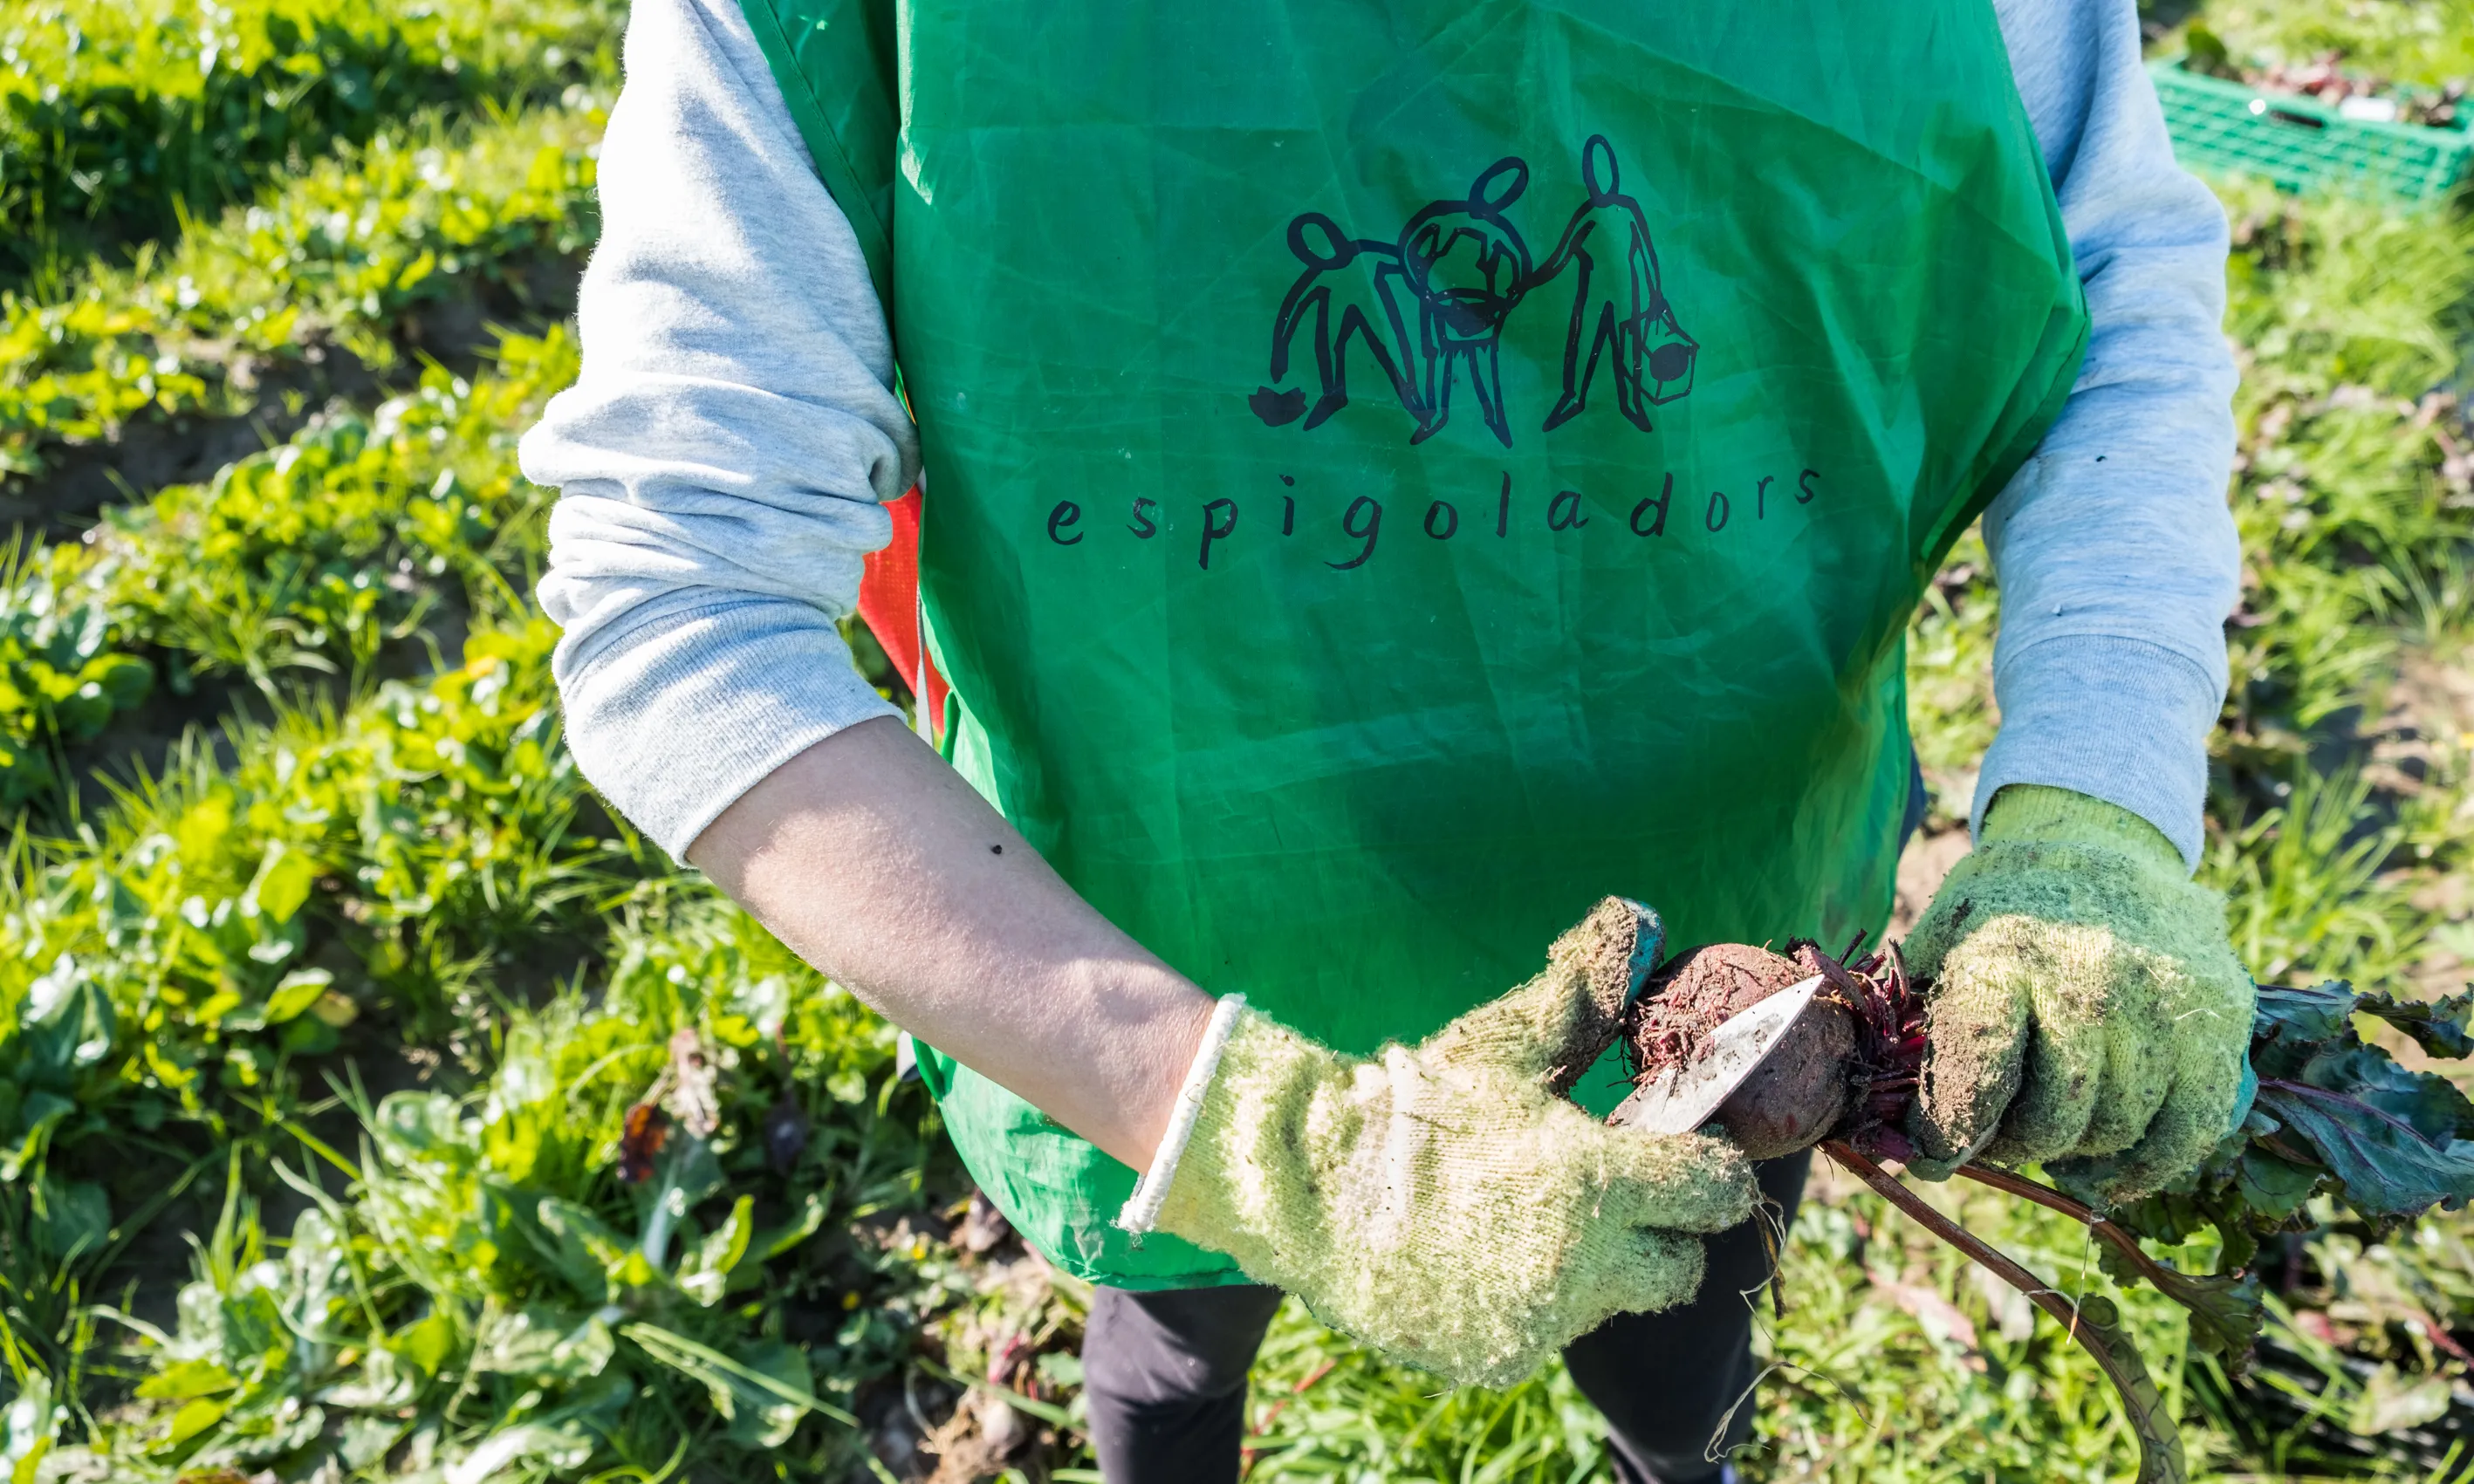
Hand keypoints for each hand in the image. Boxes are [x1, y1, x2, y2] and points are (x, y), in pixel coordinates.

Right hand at [1152, 899, 1755, 1388]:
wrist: (1309, 1185)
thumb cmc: (1414, 1105)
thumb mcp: (1499, 1044)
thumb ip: (1580, 991)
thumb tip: (1637, 916)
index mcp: (1595, 1178)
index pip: (1714, 1194)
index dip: (1710, 1174)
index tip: (1687, 1159)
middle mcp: (1582, 1263)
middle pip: (1681, 1270)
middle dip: (1663, 1234)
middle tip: (1615, 1197)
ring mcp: (1540, 1321)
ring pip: (1611, 1303)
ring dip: (1595, 1268)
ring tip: (1528, 1219)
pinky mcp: (1498, 1356)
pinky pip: (1546, 1332)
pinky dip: (1531, 1302)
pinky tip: (1481, 1257)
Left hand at [1904, 785, 2253, 1202]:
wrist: (2106, 843)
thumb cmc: (2008, 904)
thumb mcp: (1944, 934)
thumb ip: (1912, 1017)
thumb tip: (1874, 1116)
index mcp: (2006, 957)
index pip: (1977, 1077)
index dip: (1947, 1132)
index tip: (1930, 1156)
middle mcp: (2088, 982)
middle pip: (2049, 1120)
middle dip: (2010, 1147)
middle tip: (1991, 1142)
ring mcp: (2161, 1006)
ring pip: (2113, 1130)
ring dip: (2069, 1153)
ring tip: (2042, 1137)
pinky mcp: (2219, 1027)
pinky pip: (2185, 1133)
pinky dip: (2142, 1169)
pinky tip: (2101, 1174)